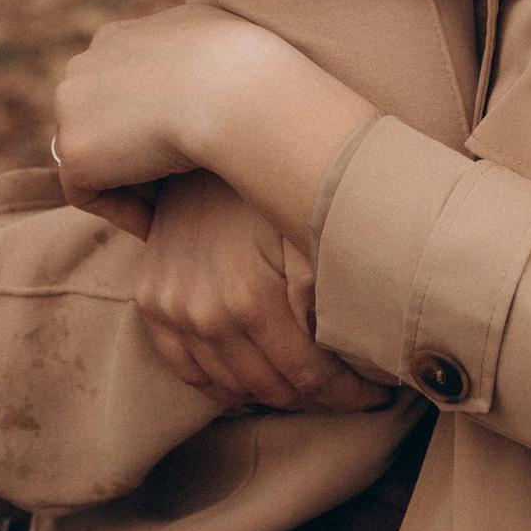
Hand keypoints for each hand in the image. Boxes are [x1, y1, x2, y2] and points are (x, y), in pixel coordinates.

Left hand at [52, 1, 258, 218]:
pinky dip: (122, 211)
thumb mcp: (212, 34)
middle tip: (171, 184)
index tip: (178, 146)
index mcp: (114, 39)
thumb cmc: (239, 64)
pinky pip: (88, 194)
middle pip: (96, 124)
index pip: (115, 88)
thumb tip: (200, 61)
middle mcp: (82, 67)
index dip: (144, 123)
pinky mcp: (74, 152)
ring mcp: (70, 109)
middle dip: (127, 152)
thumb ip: (187, 47)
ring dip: (126, 182)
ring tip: (169, 205)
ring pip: (93, 158)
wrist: (231, 88)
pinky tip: (159, 221)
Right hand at [130, 173, 391, 413]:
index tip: (378, 396)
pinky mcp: (151, 299)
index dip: (350, 392)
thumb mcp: (315, 235)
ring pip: (229, 385)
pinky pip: (183, 366)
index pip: (310, 376)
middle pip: (272, 387)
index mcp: (251, 297)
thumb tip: (371, 357)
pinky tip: (254, 386)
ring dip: (274, 395)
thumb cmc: (278, 181)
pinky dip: (220, 385)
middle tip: (352, 395)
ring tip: (312, 391)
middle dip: (319, 398)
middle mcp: (204, 311)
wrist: (216, 132)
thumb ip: (333, 298)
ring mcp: (171, 307)